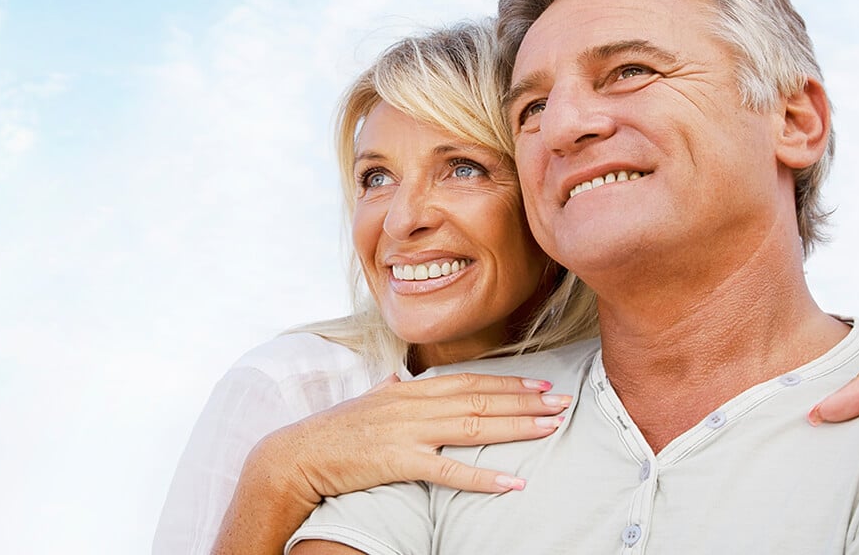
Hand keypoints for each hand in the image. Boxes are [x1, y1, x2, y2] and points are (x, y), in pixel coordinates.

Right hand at [244, 372, 568, 508]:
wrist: (297, 454)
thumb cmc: (333, 431)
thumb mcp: (366, 400)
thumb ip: (388, 387)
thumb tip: (398, 376)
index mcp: (410, 390)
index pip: (468, 381)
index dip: (506, 383)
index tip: (538, 385)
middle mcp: (414, 404)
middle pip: (480, 399)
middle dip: (525, 402)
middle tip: (562, 403)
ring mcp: (407, 431)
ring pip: (474, 425)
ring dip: (516, 427)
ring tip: (551, 427)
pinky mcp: (399, 461)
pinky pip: (449, 470)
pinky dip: (483, 476)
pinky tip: (512, 481)